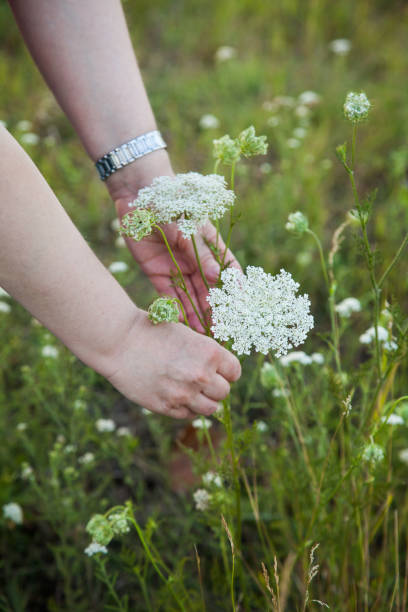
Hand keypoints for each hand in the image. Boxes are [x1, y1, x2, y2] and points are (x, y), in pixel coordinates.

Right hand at [105, 310, 240, 418]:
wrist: (120, 342)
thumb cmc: (153, 333)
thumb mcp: (187, 336)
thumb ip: (205, 355)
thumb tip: (219, 372)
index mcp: (209, 353)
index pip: (234, 372)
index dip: (227, 371)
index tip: (219, 371)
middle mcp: (200, 375)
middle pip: (224, 392)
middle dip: (215, 386)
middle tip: (201, 379)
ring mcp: (184, 394)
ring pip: (210, 408)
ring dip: (203, 400)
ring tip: (191, 390)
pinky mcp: (167, 407)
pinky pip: (188, 415)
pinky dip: (186, 408)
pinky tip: (175, 394)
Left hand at [107, 152, 240, 330]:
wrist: (138, 196)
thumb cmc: (171, 205)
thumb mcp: (189, 229)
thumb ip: (202, 254)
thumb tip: (217, 278)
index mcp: (210, 245)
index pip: (227, 270)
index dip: (234, 287)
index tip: (241, 305)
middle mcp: (195, 260)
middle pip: (208, 288)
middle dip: (214, 308)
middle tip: (220, 328)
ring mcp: (177, 267)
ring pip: (189, 295)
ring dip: (196, 313)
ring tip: (202, 333)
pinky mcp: (157, 272)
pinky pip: (168, 294)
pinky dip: (175, 308)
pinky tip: (182, 323)